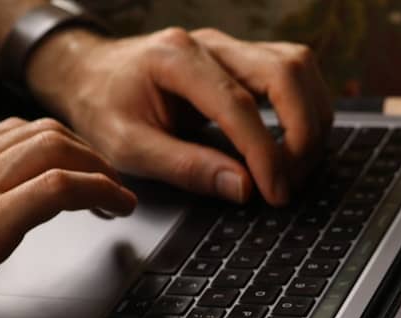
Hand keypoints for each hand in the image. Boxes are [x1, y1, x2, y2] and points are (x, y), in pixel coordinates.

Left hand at [26, 27, 332, 205]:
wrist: (89, 75)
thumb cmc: (102, 107)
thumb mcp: (128, 146)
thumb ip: (184, 167)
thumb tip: (243, 188)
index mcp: (175, 59)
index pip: (238, 104)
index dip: (265, 153)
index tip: (275, 191)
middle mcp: (209, 43)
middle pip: (284, 70)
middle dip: (302, 130)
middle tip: (291, 180)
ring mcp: (228, 47)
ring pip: (297, 65)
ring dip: (310, 116)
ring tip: (296, 166)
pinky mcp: (239, 60)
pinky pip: (289, 73)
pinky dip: (303, 108)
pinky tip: (292, 142)